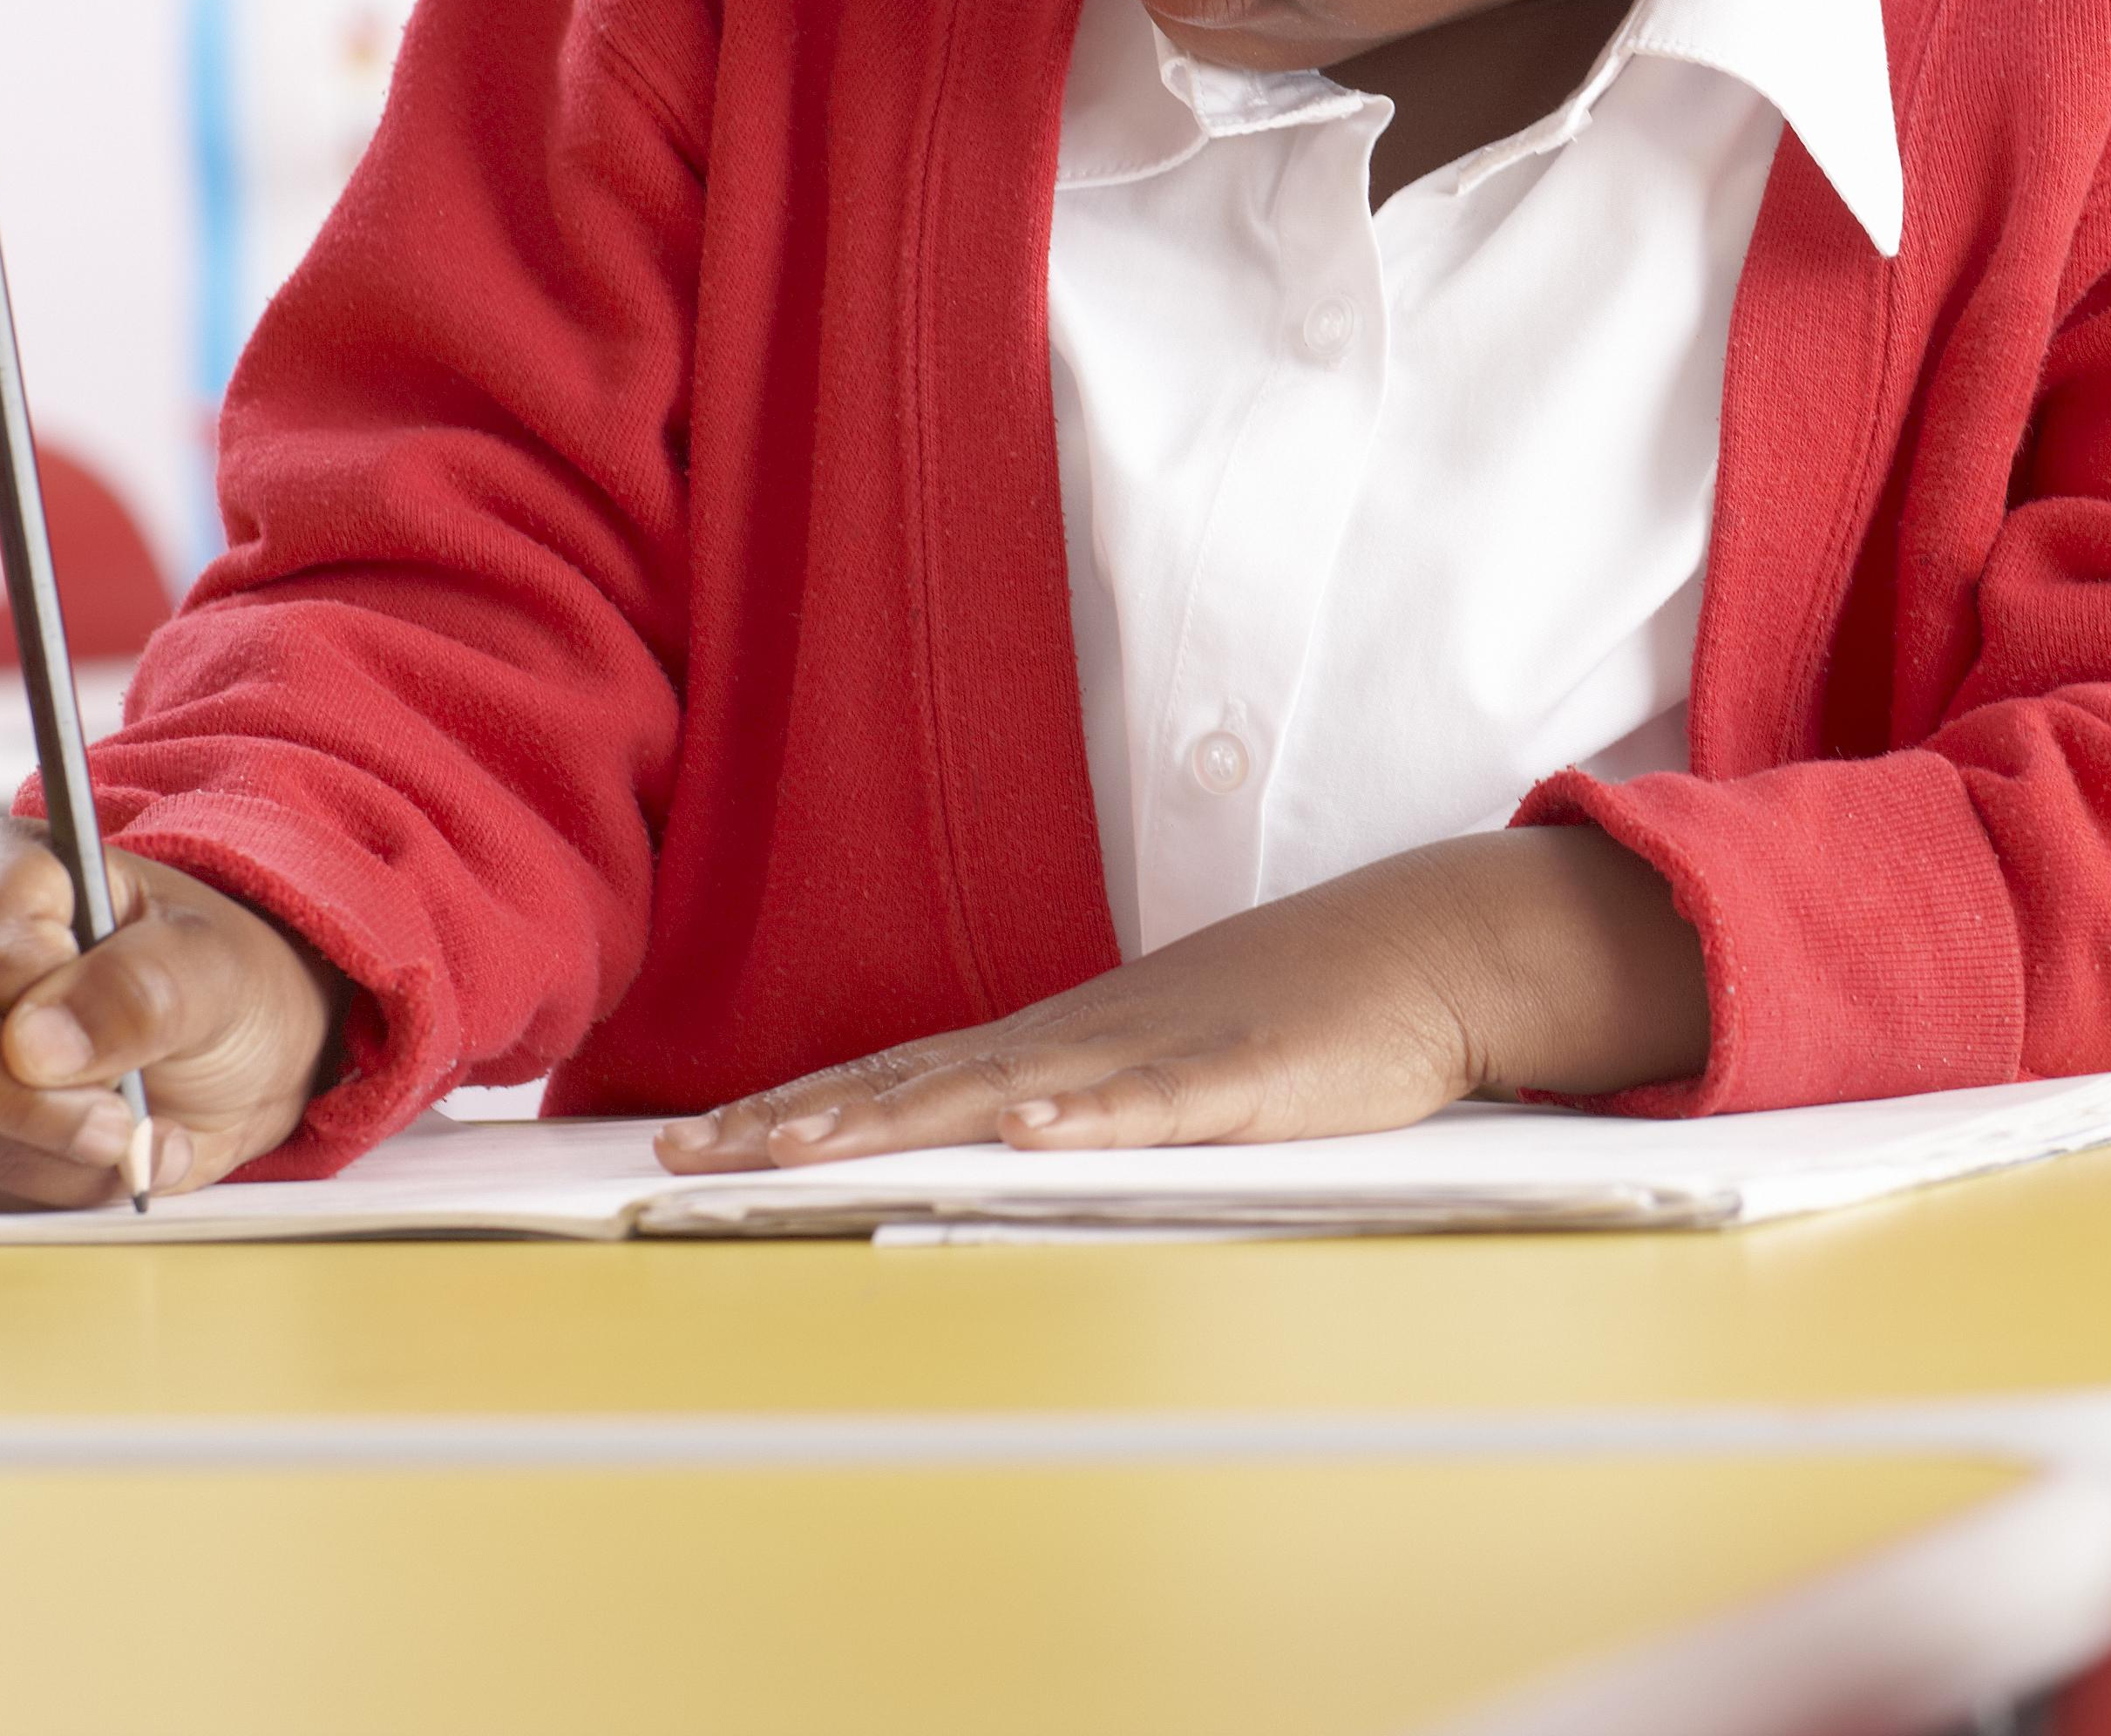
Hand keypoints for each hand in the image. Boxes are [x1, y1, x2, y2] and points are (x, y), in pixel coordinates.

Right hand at [0, 821, 350, 1210]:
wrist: (236, 1054)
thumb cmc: (223, 981)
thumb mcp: (218, 972)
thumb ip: (141, 991)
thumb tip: (32, 1047)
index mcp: (8, 869)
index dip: (39, 1009)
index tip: (116, 1052)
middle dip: (31, 1106)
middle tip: (121, 1130)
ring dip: (50, 1155)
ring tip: (138, 1142)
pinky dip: (45, 1183)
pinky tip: (107, 1162)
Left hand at [653, 825, 1705, 1172]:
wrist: (1420, 951)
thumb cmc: (1290, 1013)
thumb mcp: (1159, 1061)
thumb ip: (1075, 1101)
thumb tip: (976, 1149)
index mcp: (1060, 1043)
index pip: (898, 1076)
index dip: (794, 1111)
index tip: (690, 1145)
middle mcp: (1084, 1041)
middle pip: (918, 1084)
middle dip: (799, 1123)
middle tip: (690, 1159)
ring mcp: (1161, 1052)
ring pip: (1009, 1091)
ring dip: (902, 1118)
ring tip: (806, 1148)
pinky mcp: (1246, 1076)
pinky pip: (1156, 1104)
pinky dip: (1089, 1117)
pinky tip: (1031, 1131)